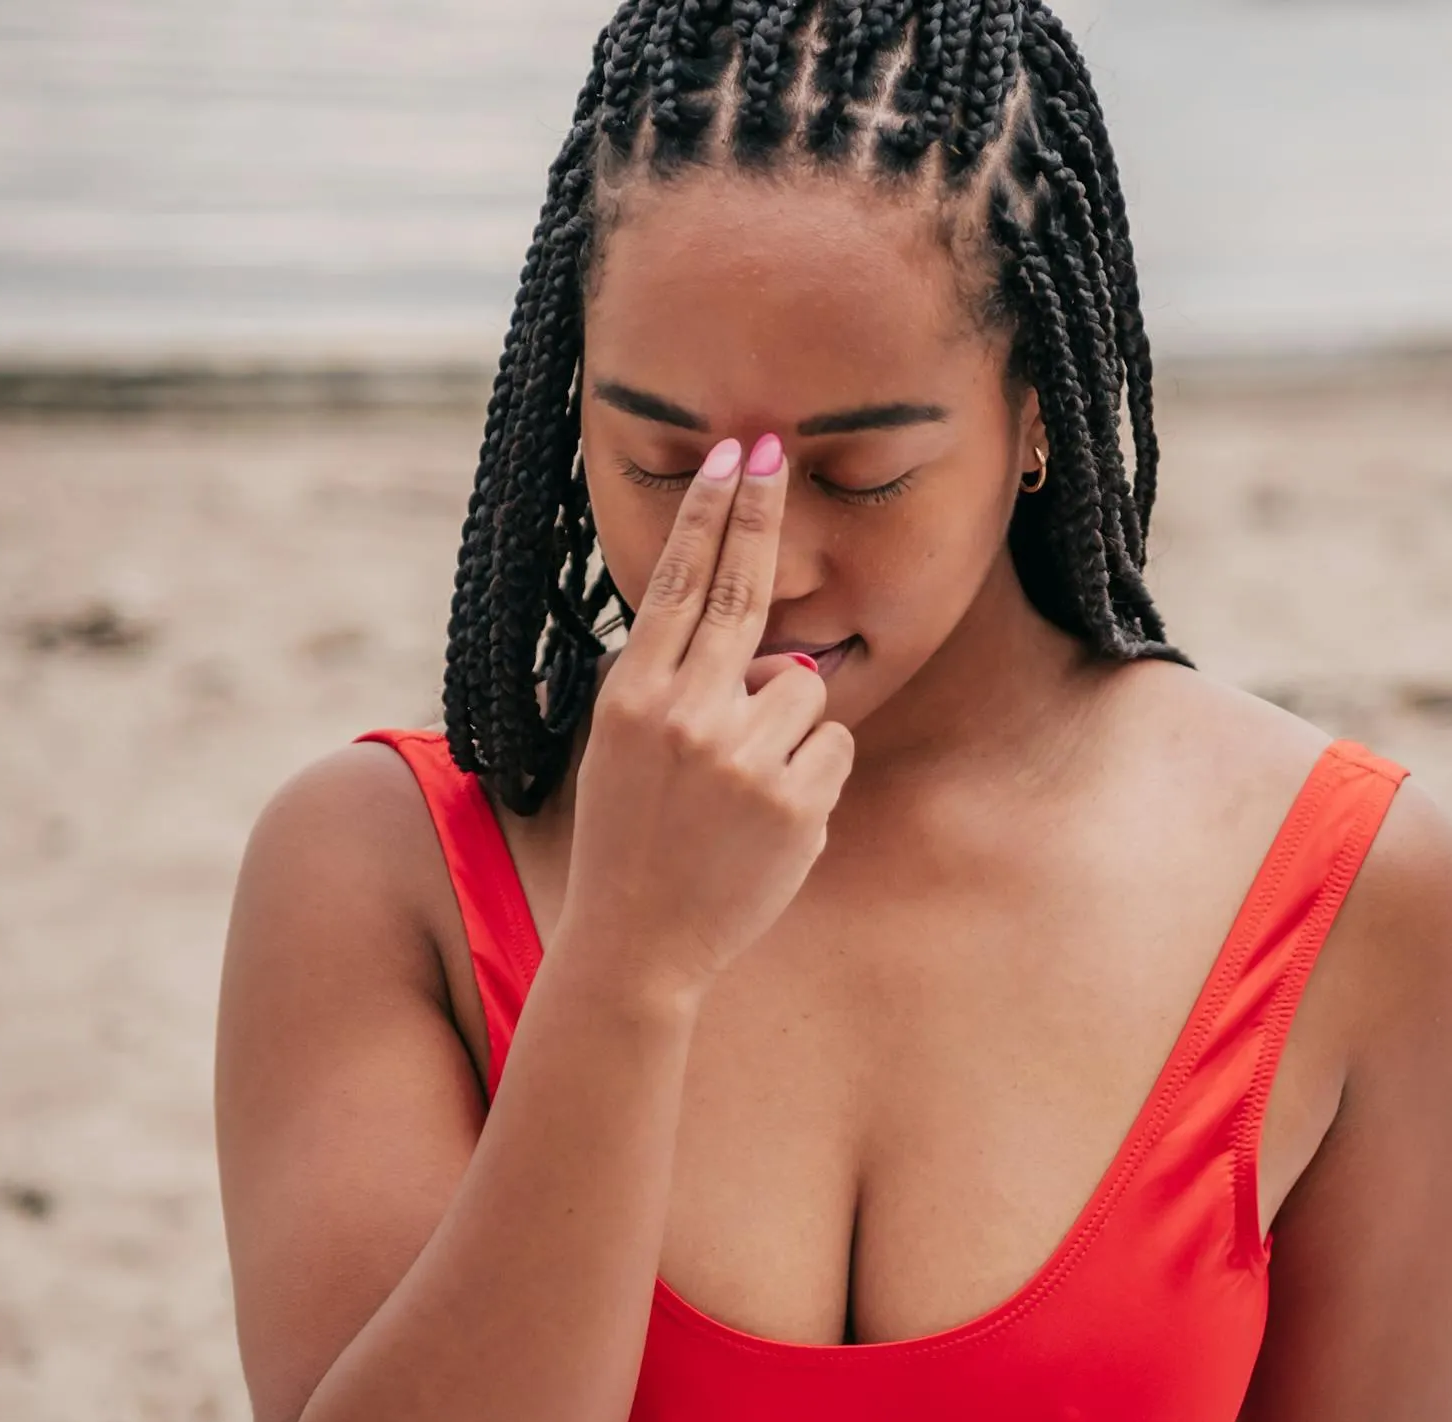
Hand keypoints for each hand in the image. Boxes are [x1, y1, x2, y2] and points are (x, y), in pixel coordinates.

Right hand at [558, 434, 855, 998]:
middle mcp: (685, 717)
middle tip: (775, 449)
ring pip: (804, 689)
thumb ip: (671, 683)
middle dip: (759, 514)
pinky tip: (765, 822)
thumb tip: (746, 636)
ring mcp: (742, 760)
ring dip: (788, 727)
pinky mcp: (794, 804)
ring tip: (740, 789)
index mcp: (633, 697)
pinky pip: (830, 749)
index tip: (735, 455)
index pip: (678, 585)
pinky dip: (811, 778)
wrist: (638, 942)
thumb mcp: (620, 746)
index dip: (711, 516)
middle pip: (741, 594)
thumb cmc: (631, 837)